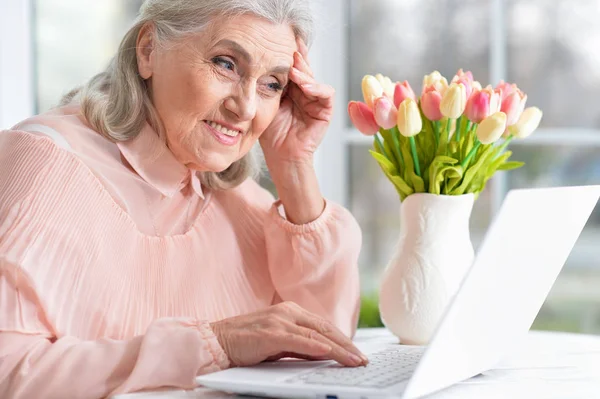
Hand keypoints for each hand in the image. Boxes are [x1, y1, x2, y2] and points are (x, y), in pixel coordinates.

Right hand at [210, 302, 367, 366]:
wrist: (215, 340)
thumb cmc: (245, 343)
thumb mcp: (277, 343)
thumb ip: (298, 346)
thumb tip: (324, 354)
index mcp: (289, 311)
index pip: (323, 326)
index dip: (343, 339)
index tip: (357, 353)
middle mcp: (287, 312)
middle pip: (325, 329)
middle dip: (346, 345)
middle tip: (363, 359)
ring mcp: (278, 321)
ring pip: (316, 335)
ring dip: (338, 349)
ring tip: (354, 360)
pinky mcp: (269, 333)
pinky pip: (297, 341)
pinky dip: (315, 347)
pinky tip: (329, 352)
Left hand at [259, 38, 333, 163]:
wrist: (281, 156)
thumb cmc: (271, 134)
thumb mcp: (267, 104)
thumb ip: (269, 85)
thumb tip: (263, 61)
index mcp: (290, 90)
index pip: (291, 69)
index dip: (288, 55)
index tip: (281, 41)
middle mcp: (305, 93)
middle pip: (304, 70)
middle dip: (297, 59)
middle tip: (289, 50)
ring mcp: (316, 101)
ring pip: (314, 79)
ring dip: (305, 73)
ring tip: (294, 70)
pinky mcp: (325, 111)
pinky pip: (326, 94)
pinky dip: (316, 87)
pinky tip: (304, 86)